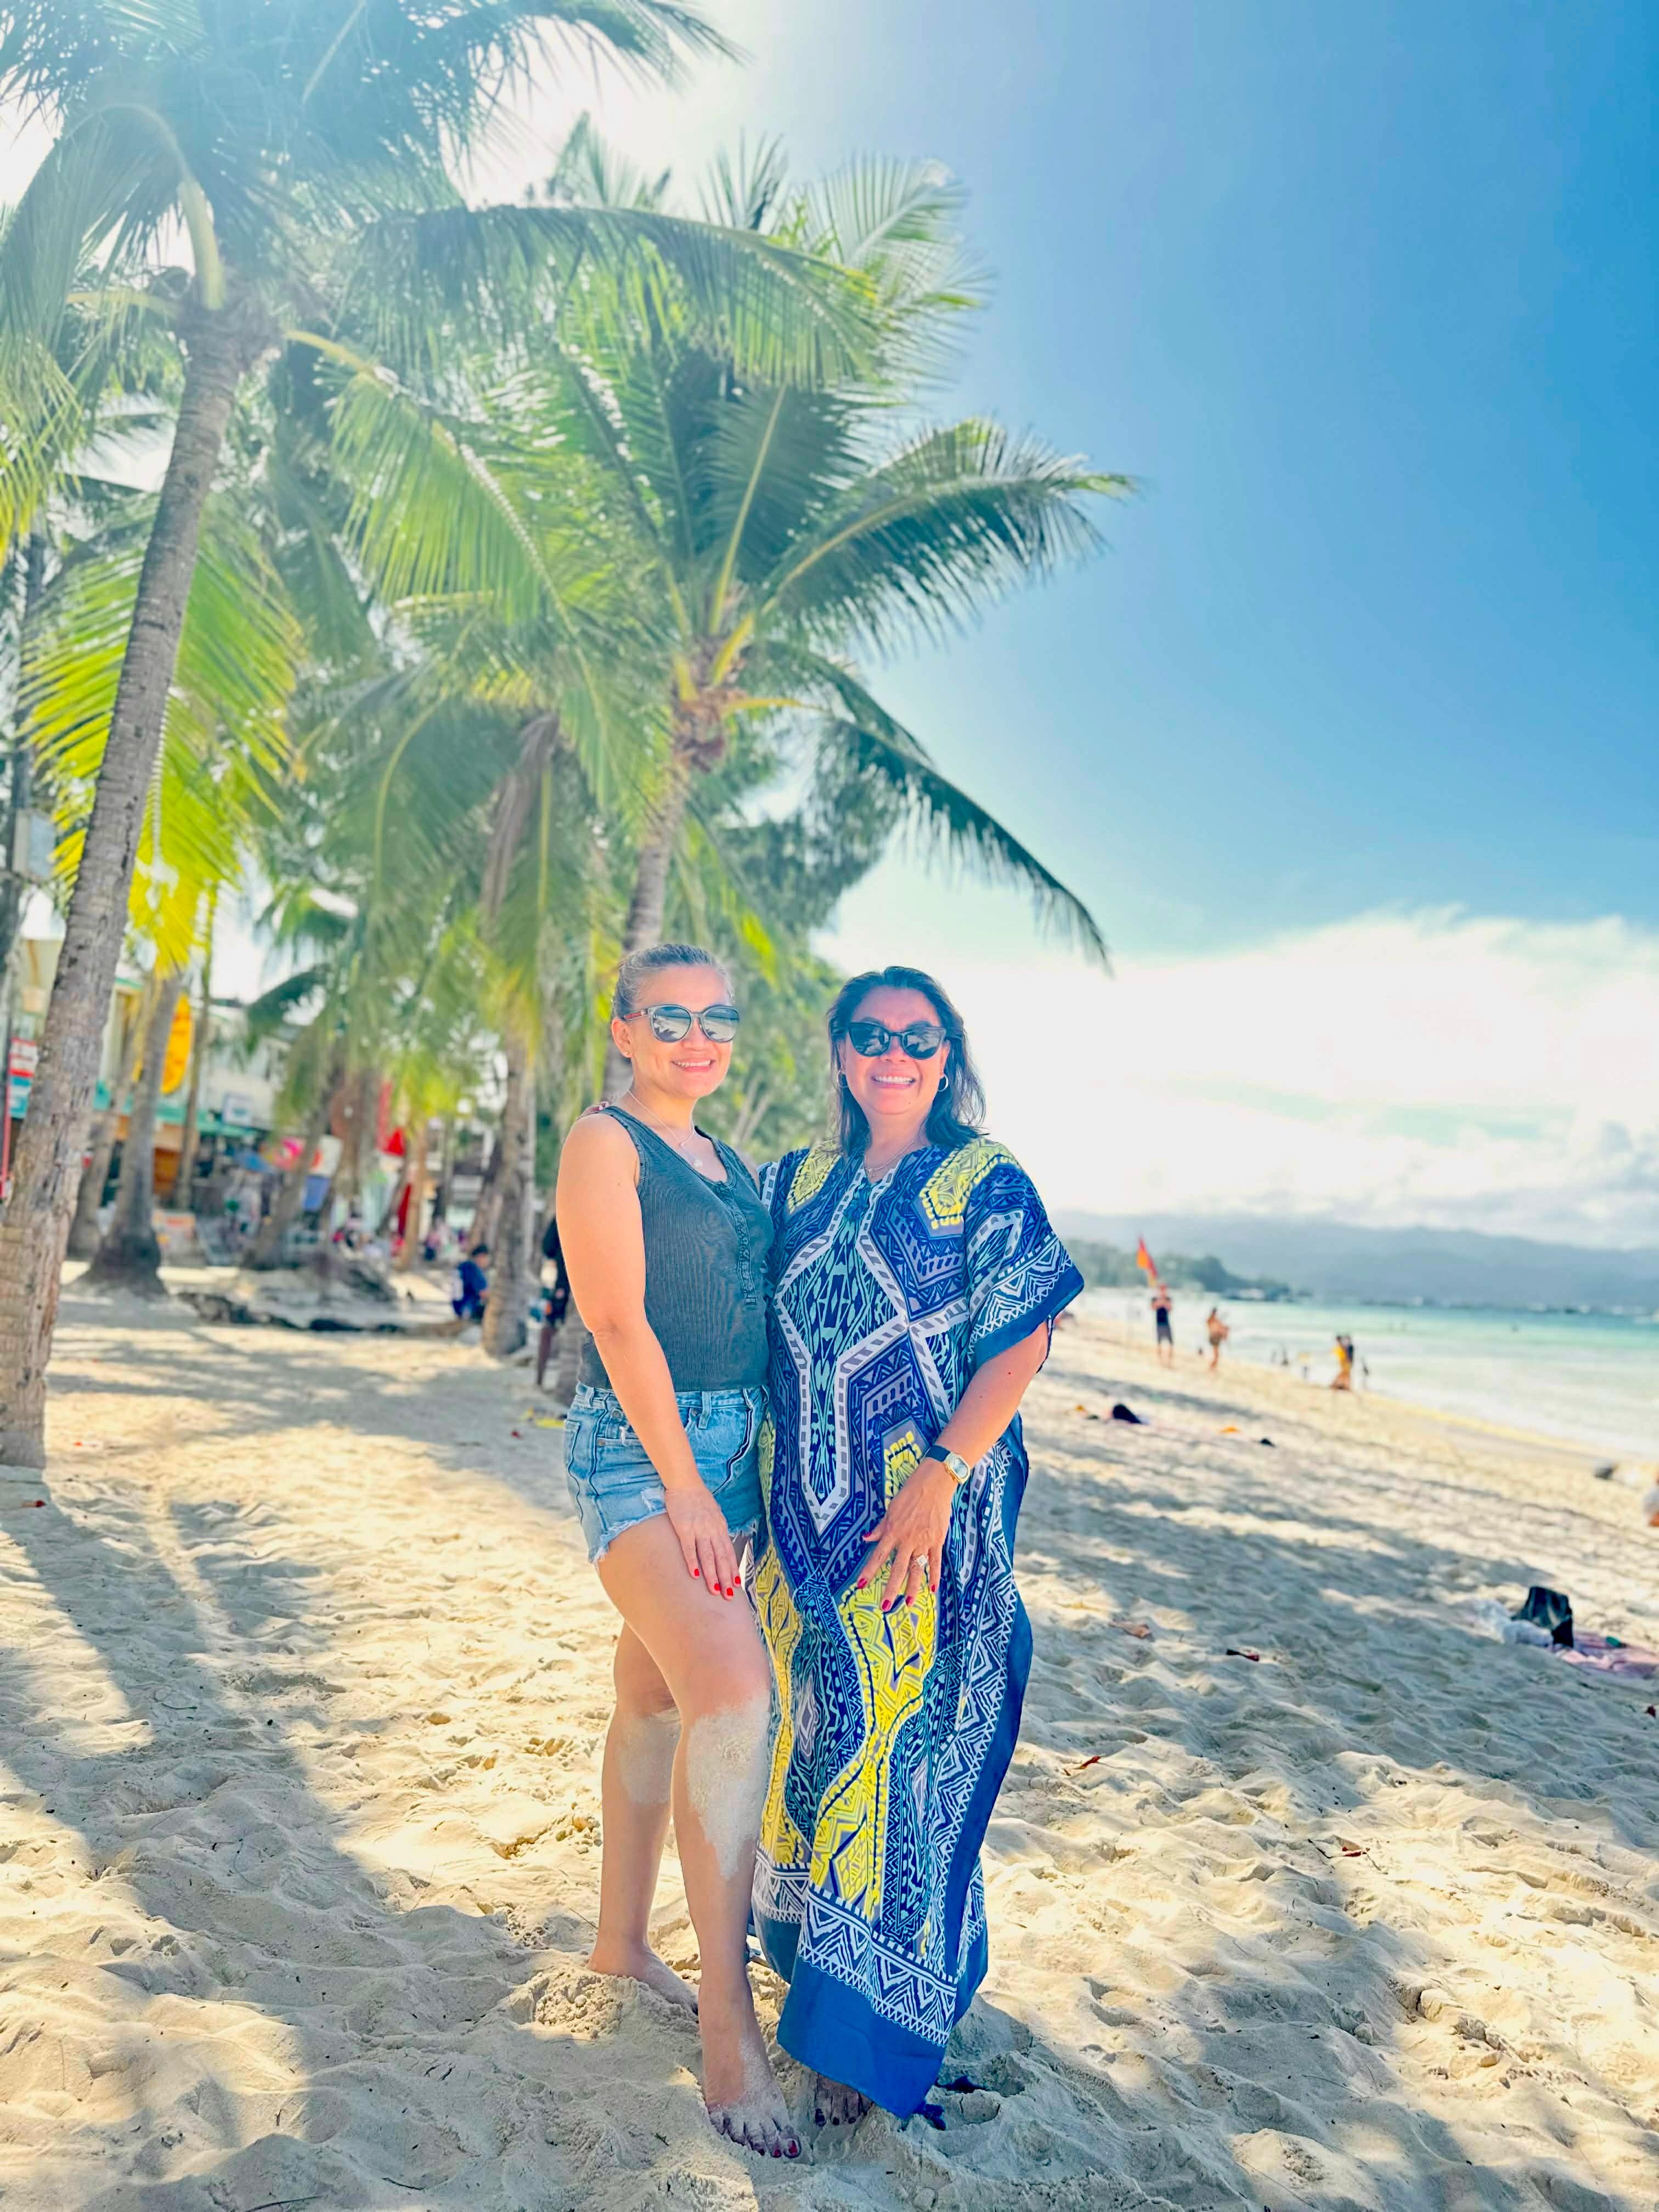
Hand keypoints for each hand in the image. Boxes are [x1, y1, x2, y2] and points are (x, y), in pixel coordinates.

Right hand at [664, 1480, 739, 1598]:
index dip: (733, 1570)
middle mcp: (713, 1530)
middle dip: (726, 1578)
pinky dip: (693, 1562)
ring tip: (715, 1591)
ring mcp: (699, 1529)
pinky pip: (690, 1548)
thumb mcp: (714, 1513)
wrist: (685, 1483)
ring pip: (708, 1556)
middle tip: (728, 1596)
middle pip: (721, 1558)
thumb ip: (717, 1529)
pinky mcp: (685, 1528)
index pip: (729, 1552)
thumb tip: (720, 1545)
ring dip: (712, 1575)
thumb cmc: (698, 1498)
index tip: (737, 1585)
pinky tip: (695, 1575)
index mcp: (720, 1527)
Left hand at [858, 1461, 956, 1611]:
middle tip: (885, 1606)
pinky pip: (935, 1562)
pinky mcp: (937, 1540)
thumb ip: (880, 1527)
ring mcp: (923, 1542)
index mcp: (893, 1532)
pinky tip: (933, 1589)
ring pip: (917, 1569)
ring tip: (908, 1603)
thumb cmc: (910, 1493)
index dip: (869, 1571)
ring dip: (912, 1587)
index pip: (878, 1555)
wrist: (934, 1484)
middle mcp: (907, 1540)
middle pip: (897, 1569)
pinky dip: (935, 1576)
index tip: (861, 1585)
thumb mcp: (890, 1509)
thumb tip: (866, 1539)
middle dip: (891, 1588)